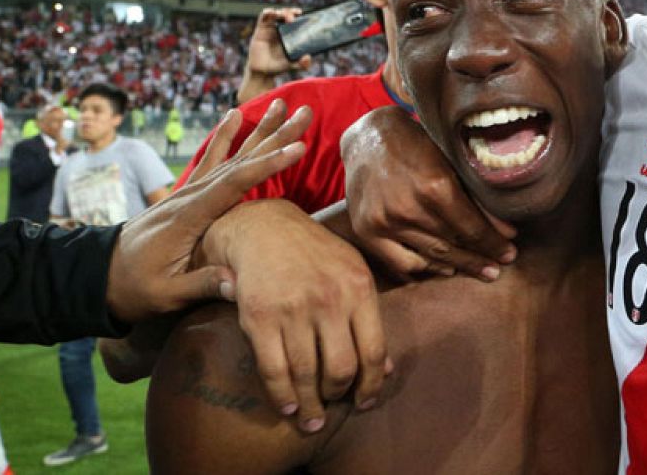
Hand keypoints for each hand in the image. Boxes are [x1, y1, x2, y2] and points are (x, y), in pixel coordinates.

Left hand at [104, 102, 309, 325]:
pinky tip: (235, 115)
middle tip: (303, 112)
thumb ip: (203, 284)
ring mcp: (187, 191)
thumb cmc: (136, 287)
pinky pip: (211, 159)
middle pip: (239, 160)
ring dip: (258, 130)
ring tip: (280, 104)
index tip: (298, 148)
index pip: (234, 183)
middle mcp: (190, 196)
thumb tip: (240, 285)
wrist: (101, 275)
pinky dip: (225, 136)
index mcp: (189, 216)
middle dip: (274, 136)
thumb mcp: (167, 294)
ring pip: (230, 155)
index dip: (268, 165)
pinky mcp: (186, 193)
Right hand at [201, 197, 387, 431]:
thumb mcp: (353, 273)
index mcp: (359, 288)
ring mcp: (293, 309)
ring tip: (312, 418)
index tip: (365, 401)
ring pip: (306, 374)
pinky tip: (289, 406)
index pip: (374, 351)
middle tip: (334, 405)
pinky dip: (282, 395)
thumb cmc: (316, 254)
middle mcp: (329, 300)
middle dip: (339, 395)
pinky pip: (273, 369)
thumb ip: (370, 319)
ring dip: (310, 404)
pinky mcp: (259, 317)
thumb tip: (387, 371)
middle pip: (341, 369)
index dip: (371, 385)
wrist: (264, 228)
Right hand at [245, 7, 311, 77]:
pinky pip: (263, 17)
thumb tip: (308, 57)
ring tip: (285, 16)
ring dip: (281, 11)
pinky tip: (271, 13)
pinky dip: (267, 12)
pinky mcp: (260, 29)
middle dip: (291, 12)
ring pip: (276, 13)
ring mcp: (270, 28)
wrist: (262, 72)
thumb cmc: (278, 67)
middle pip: (287, 14)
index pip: (296, 20)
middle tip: (295, 17)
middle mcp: (281, 29)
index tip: (305, 14)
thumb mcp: (292, 65)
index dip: (300, 15)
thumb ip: (302, 64)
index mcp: (290, 34)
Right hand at [341, 107, 515, 280]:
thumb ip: (477, 198)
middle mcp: (408, 208)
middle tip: (497, 269)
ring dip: (457, 266)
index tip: (508, 253)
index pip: (472, 228)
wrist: (369, 138)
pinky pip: (401, 262)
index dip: (493, 244)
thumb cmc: (418, 144)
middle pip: (453, 246)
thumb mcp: (452, 162)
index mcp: (434, 187)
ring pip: (430, 257)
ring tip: (478, 270)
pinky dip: (424, 268)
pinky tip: (444, 268)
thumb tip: (508, 232)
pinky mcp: (366, 231)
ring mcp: (384, 223)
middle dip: (480, 259)